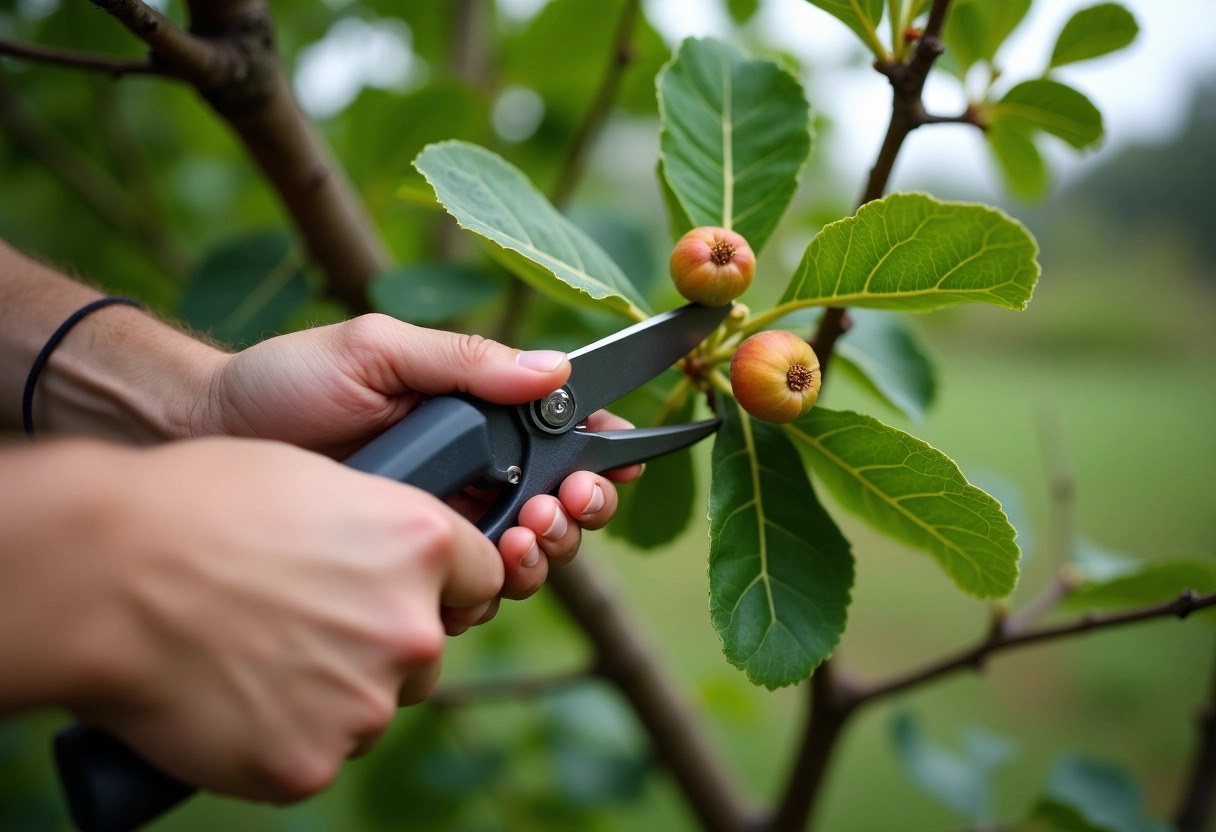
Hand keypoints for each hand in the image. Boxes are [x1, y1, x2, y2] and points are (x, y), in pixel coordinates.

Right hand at [70, 438, 503, 800]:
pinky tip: (234, 698)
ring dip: (334, 692)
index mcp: (423, 544)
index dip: (440, 582)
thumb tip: (395, 563)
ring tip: (257, 656)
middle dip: (381, 641)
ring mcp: (364, 703)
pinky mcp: (310, 763)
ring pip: (372, 706)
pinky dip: (283, 735)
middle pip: (425, 648)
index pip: (482, 576)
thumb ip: (380, 530)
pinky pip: (316, 753)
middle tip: (306, 623)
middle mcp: (412, 627)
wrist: (105, 574)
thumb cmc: (198, 505)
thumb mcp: (318, 482)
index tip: (405, 586)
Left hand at [195, 314, 640, 600]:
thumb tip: (558, 370)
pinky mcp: (409, 569)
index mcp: (478, 415)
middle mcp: (473, 472)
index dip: (605, 453)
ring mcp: (442, 525)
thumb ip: (468, 363)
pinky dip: (491, 588)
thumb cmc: (287, 382)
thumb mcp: (379, 353)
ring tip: (523, 536)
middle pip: (562, 506)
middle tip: (558, 507)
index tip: (617, 465)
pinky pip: (471, 592)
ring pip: (528, 556)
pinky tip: (480, 573)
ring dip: (546, 551)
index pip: (564, 436)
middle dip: (578, 511)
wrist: (207, 440)